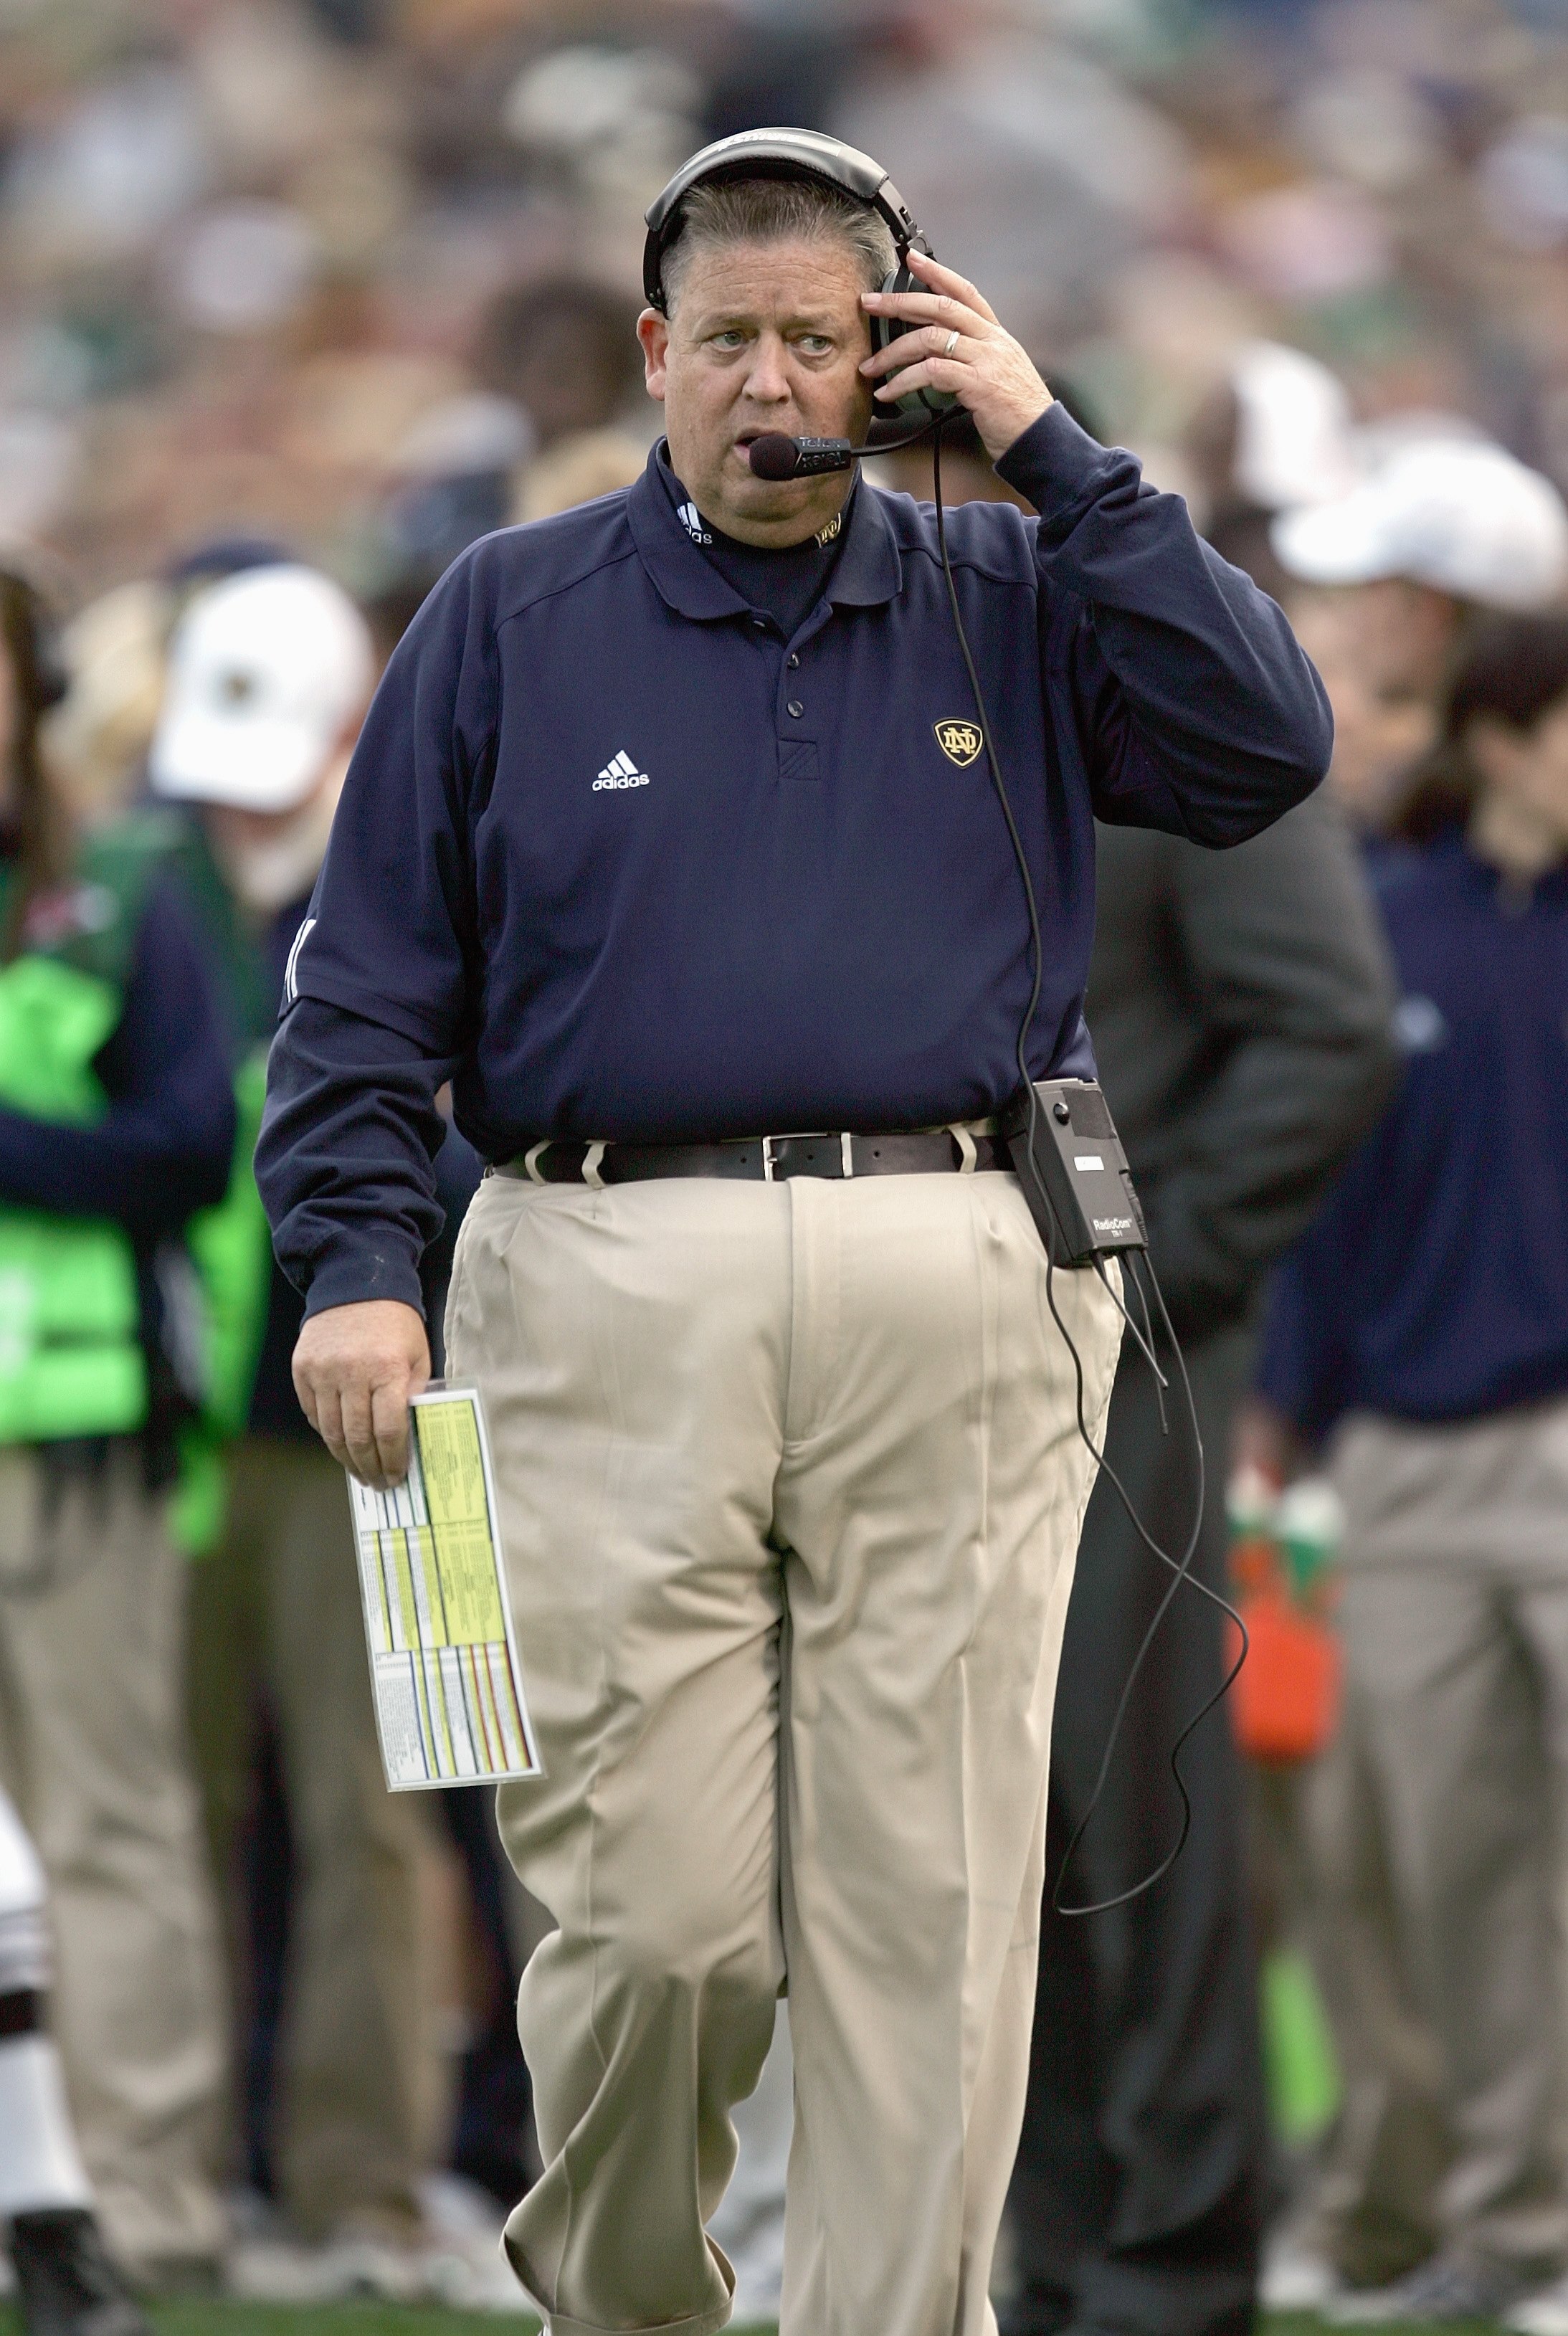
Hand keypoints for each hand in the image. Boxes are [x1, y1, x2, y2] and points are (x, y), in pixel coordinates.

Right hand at [292, 1300, 430, 1488]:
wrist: (356, 1283)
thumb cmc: (395, 1324)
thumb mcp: (418, 1356)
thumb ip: (413, 1395)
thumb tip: (409, 1439)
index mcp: (388, 1369)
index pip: (388, 1430)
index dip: (392, 1460)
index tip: (396, 1476)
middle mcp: (352, 1372)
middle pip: (357, 1437)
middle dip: (369, 1467)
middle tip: (377, 1483)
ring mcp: (323, 1371)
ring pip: (331, 1431)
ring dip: (345, 1457)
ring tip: (359, 1471)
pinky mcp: (303, 1368)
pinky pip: (313, 1413)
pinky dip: (327, 1433)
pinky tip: (340, 1444)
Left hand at [859, 251, 1051, 461]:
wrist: (1042, 439)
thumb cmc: (1017, 413)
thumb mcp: (998, 375)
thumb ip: (972, 359)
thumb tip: (937, 359)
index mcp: (996, 335)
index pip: (965, 292)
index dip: (937, 273)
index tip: (912, 259)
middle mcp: (991, 341)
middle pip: (941, 307)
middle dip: (900, 302)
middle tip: (870, 303)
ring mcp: (986, 360)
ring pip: (930, 338)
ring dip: (892, 352)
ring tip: (870, 367)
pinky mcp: (979, 384)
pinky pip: (932, 372)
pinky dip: (903, 381)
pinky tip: (888, 392)